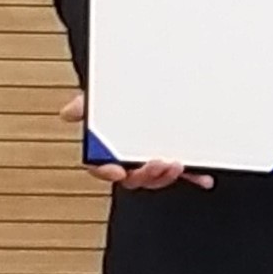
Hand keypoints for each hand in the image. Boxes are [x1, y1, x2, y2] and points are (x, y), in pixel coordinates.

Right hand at [64, 92, 210, 190]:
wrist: (151, 94)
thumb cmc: (120, 103)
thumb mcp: (104, 101)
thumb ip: (87, 105)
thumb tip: (68, 113)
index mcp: (109, 153)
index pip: (102, 168)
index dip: (106, 171)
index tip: (117, 168)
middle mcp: (131, 162)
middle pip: (134, 178)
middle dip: (145, 175)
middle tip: (157, 162)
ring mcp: (153, 164)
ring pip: (158, 179)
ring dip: (167, 177)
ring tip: (178, 164)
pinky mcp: (175, 164)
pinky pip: (184, 176)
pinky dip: (194, 178)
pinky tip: (205, 179)